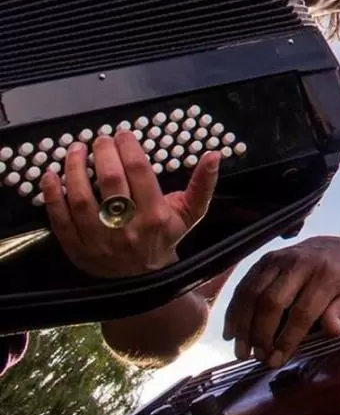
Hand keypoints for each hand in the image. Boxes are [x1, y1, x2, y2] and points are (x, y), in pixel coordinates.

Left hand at [40, 132, 220, 277]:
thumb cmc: (166, 237)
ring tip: (75, 150)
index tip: (122, 134)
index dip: (128, 148)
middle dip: (103, 154)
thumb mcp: (191, 213)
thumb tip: (214, 155)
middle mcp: (127, 227)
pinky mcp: (77, 250)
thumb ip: (203, 184)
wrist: (144, 281)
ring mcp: (99, 240)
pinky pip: (60, 221)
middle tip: (99, 139)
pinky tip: (50, 176)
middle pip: (110, 182)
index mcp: (155, 215)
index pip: (139, 172)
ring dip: (75, 170)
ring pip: (82, 199)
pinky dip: (51, 197)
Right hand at [223, 236, 339, 367]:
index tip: (277, 361)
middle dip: (262, 334)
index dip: (287, 339)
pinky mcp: (264, 259)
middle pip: (272, 301)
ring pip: (253, 293)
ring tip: (242, 351)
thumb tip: (332, 331)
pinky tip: (231, 332)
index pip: (303, 311)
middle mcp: (300, 262)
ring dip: (243, 325)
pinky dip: (234, 310)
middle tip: (259, 358)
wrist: (332, 247)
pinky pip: (244, 285)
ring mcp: (279, 258)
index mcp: (326, 273)